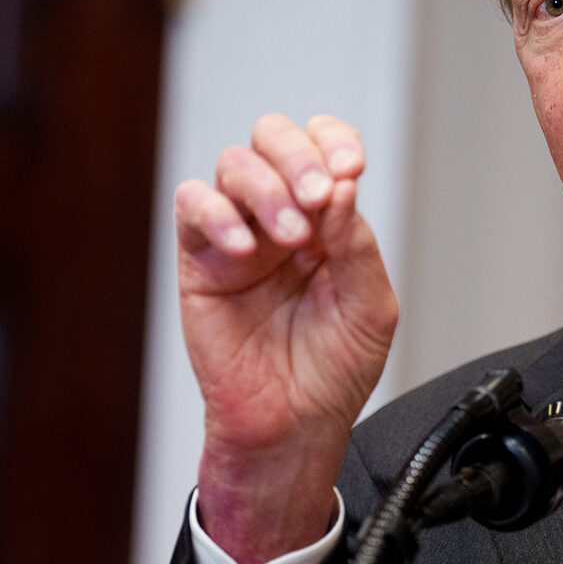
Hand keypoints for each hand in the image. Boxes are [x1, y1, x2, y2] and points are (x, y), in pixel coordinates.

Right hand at [174, 114, 398, 563]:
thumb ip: (357, 245)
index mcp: (328, 220)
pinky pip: (192, 207)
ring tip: (290, 237)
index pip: (324, 147)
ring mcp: (238, 234)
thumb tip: (341, 187)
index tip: (350, 167)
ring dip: (266, 189)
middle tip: (318, 194)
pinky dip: (216, 215)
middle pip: (273, 138)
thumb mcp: (370, 308)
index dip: (334, 142)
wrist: (292, 425)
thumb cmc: (334, 371)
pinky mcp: (200, 259)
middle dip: (298, 154)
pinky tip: (246, 251)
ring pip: (234, 165)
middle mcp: (281, 216)